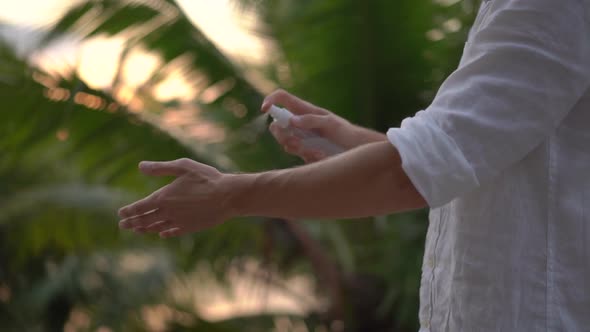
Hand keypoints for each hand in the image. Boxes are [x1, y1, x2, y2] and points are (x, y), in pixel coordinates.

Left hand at [118, 158, 235, 237]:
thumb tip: (141, 166)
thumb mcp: (183, 166)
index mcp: (164, 197)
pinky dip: (166, 233)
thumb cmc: (207, 178)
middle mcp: (169, 212)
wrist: (228, 196)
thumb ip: (161, 168)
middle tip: (122, 226)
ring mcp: (180, 221)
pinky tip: (162, 234)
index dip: (129, 211)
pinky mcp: (191, 227)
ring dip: (146, 229)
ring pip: (158, 227)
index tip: (121, 214)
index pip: (140, 207)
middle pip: (145, 220)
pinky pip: (174, 231)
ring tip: (138, 230)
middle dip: (132, 223)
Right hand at [261, 89, 358, 162]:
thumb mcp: (330, 123)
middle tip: (297, 143)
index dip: (271, 100)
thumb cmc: (345, 131)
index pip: (282, 99)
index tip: (264, 109)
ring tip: (317, 152)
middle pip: (276, 126)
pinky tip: (321, 155)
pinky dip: (307, 156)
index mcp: (304, 110)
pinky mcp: (304, 151)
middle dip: (282, 136)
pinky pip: (296, 154)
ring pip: (285, 143)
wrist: (355, 150)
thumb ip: (311, 120)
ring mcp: (300, 137)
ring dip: (297, 148)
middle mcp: (299, 123)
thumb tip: (291, 120)